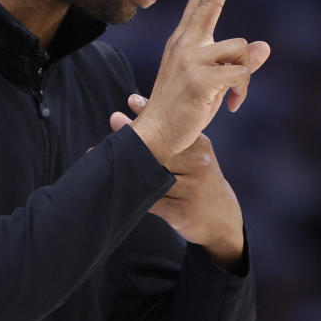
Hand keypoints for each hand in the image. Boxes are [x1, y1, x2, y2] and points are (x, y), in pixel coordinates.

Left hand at [111, 95, 244, 268]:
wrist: (221, 219)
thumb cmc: (200, 179)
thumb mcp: (194, 154)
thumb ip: (170, 132)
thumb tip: (133, 100)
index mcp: (200, 146)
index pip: (171, 128)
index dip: (148, 115)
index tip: (130, 102)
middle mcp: (197, 164)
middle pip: (158, 150)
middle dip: (132, 138)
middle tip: (112, 122)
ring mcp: (190, 189)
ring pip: (150, 176)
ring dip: (124, 168)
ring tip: (99, 156)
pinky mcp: (181, 211)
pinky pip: (151, 201)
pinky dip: (133, 194)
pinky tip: (116, 186)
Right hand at [127, 0, 269, 165]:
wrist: (156, 134)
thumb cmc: (185, 108)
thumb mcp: (214, 82)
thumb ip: (236, 62)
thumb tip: (265, 46)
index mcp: (184, 41)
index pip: (200, 2)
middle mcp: (184, 43)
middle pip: (209, 1)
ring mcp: (191, 59)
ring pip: (240, 48)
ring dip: (245, 75)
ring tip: (234, 97)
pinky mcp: (201, 78)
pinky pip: (242, 73)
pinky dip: (243, 90)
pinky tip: (233, 105)